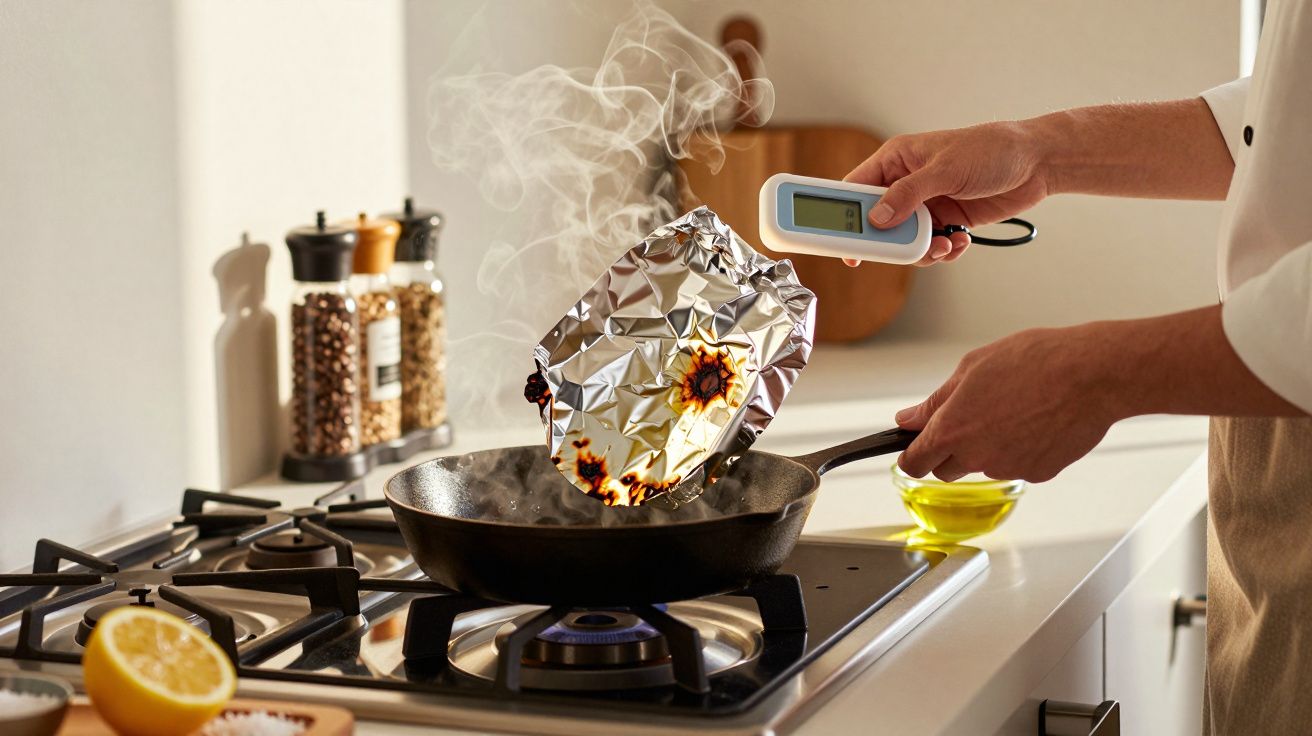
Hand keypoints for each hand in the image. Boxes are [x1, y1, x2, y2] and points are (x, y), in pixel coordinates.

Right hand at [842, 120, 1048, 266]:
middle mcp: (907, 183)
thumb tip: (877, 219)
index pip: (858, 189)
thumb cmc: (991, 150)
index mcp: (897, 160)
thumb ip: (908, 194)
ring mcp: (928, 204)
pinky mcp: (948, 220)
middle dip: (892, 241)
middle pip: (880, 222)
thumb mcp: (944, 170)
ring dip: (924, 250)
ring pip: (906, 240)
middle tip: (902, 253)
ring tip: (946, 245)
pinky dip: (945, 250)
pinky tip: (961, 241)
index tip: (843, 245)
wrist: (1037, 162)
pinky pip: (933, 245)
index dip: (846, 216)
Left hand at [894, 323, 1122, 482]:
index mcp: (953, 429)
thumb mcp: (972, 368)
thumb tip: (909, 419)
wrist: (1092, 374)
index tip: (915, 449)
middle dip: (949, 452)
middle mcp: (977, 456)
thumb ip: (935, 401)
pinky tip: (1036, 421)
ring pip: (984, 466)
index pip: (915, 463)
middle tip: (971, 420)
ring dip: (989, 448)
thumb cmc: (1035, 361)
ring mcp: (1009, 468)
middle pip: (946, 471)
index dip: (912, 455)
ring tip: (1014, 410)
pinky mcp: (1038, 473)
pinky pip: (1018, 466)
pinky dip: (1021, 450)